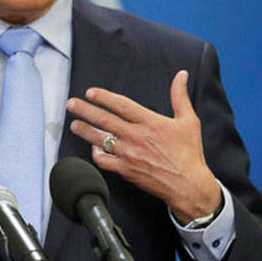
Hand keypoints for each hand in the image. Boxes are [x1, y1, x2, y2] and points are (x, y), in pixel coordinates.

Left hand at [67, 70, 221, 223]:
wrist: (188, 185)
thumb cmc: (189, 153)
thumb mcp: (189, 120)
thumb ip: (180, 96)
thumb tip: (181, 75)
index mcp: (151, 122)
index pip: (122, 105)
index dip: (104, 97)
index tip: (90, 93)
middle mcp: (137, 137)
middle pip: (105, 120)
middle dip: (85, 110)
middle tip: (72, 104)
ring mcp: (130, 155)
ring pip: (100, 140)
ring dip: (85, 131)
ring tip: (74, 125)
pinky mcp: (127, 171)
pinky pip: (104, 161)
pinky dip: (96, 154)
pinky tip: (93, 148)